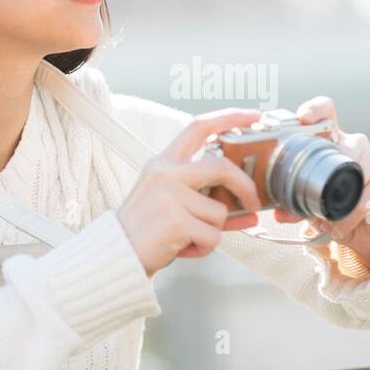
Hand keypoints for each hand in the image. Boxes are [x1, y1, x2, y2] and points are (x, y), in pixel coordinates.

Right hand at [116, 108, 263, 277]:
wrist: (115, 254)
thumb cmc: (145, 229)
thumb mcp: (170, 202)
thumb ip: (203, 195)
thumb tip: (247, 206)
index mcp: (163, 163)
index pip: (199, 127)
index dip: (228, 118)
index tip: (252, 116)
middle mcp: (165, 173)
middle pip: (221, 166)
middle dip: (245, 186)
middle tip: (253, 202)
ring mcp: (170, 196)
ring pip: (220, 212)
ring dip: (212, 230)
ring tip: (188, 236)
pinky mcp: (176, 221)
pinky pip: (212, 236)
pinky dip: (204, 248)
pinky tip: (184, 248)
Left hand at [272, 97, 369, 270]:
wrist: (365, 230)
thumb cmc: (335, 207)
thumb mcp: (310, 204)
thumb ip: (294, 205)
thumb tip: (279, 213)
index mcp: (332, 142)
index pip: (327, 112)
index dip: (316, 109)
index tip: (303, 118)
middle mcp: (355, 146)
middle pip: (347, 143)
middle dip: (329, 170)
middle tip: (313, 195)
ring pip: (358, 171)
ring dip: (339, 202)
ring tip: (326, 221)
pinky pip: (367, 197)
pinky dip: (350, 216)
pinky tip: (340, 227)